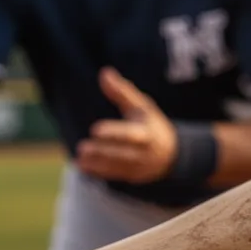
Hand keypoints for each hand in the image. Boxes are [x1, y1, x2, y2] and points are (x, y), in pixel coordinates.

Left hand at [77, 67, 176, 183]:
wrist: (171, 153)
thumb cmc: (150, 123)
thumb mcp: (141, 106)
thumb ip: (122, 91)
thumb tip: (104, 73)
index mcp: (148, 133)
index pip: (131, 134)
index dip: (114, 133)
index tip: (94, 129)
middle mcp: (145, 152)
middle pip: (123, 154)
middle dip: (102, 152)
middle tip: (81, 147)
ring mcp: (140, 167)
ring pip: (118, 168)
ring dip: (97, 164)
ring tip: (79, 158)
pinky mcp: (132, 176)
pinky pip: (115, 176)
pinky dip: (98, 173)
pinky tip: (81, 167)